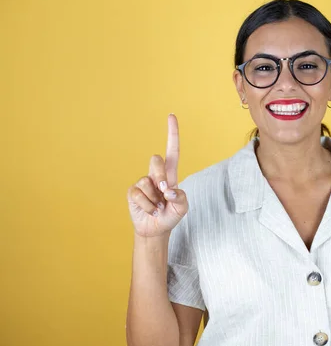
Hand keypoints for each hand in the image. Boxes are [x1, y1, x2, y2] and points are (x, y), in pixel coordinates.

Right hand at [127, 114, 188, 236]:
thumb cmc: (171, 215)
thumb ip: (180, 198)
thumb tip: (168, 190)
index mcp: (171, 175)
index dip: (172, 133)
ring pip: (147, 181)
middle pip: (156, 160)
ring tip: (158, 207)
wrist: (156, 229)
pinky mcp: (133, 192)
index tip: (171, 116)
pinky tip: (150, 210)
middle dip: (160, 176)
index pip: (172, 151)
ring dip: (155, 199)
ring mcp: (143, 182)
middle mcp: (156, 175)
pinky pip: (138, 194)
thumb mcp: (182, 208)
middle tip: (164, 194)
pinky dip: (147, 206)